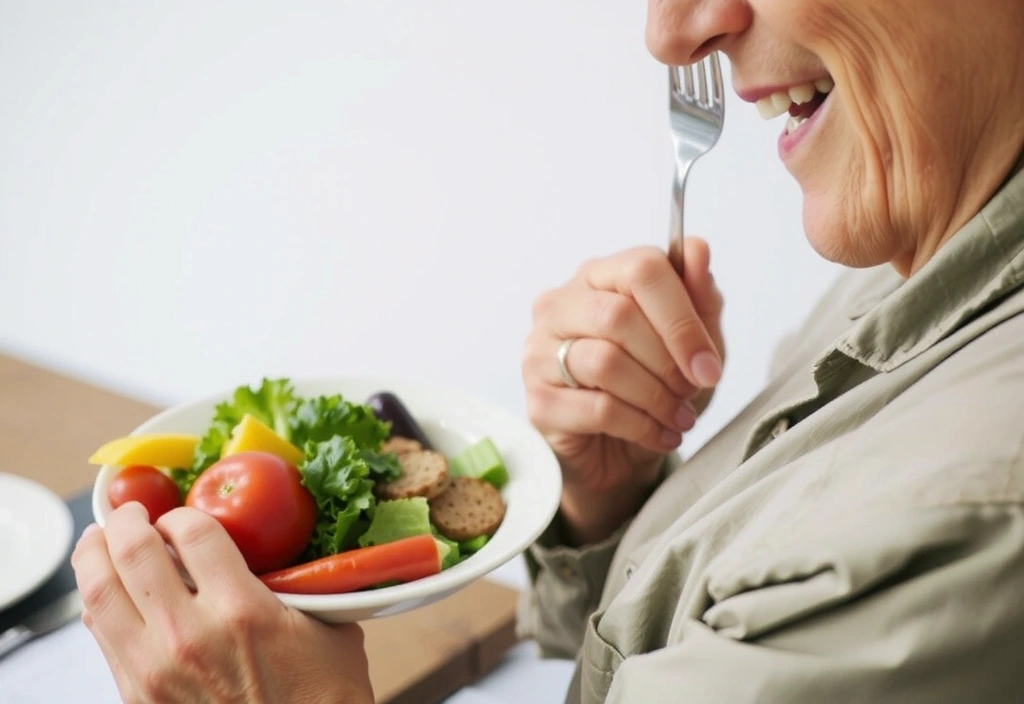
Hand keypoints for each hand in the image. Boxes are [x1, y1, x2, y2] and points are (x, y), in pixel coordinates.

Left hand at [71, 502, 373, 703]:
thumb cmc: (322, 700)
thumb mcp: (329, 629)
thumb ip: (299, 586)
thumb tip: (288, 556)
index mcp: (242, 611)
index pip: (192, 532)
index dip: (183, 513)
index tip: (185, 515)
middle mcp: (189, 637)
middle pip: (133, 553)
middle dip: (126, 521)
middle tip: (131, 513)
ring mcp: (154, 671)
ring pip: (99, 595)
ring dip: (93, 557)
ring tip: (100, 541)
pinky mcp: (136, 697)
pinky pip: (101, 636)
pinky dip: (97, 603)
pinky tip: (106, 591)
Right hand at [522, 239, 724, 543]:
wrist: (622, 452)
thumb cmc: (656, 385)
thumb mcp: (693, 341)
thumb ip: (698, 296)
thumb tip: (697, 249)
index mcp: (598, 276)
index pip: (641, 269)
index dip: (681, 318)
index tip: (709, 364)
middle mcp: (559, 306)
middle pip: (617, 316)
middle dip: (668, 361)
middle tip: (691, 391)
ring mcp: (540, 353)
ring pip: (605, 363)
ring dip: (656, 397)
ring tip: (678, 416)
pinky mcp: (538, 402)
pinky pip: (597, 408)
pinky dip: (641, 426)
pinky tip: (658, 434)